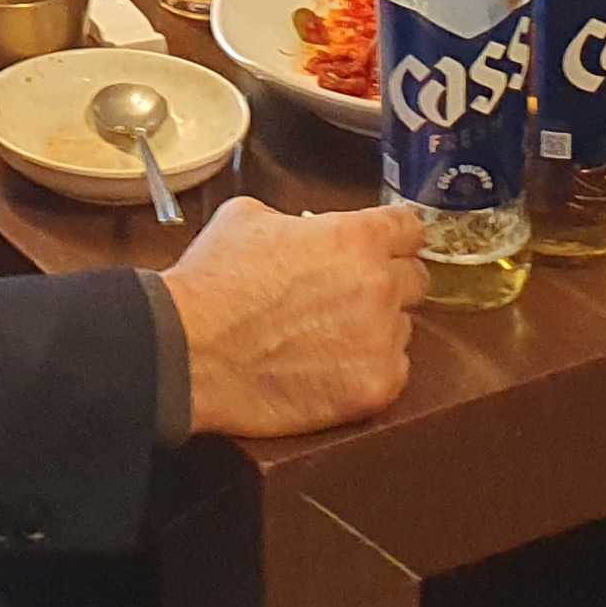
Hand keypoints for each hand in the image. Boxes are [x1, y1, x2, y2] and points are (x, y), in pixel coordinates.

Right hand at [161, 197, 424, 437]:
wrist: (189, 350)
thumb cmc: (212, 284)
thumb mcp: (247, 217)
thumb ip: (297, 220)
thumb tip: (308, 230)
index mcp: (353, 238)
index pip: (409, 228)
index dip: (396, 236)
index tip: (390, 245)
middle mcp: (378, 285)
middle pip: (416, 279)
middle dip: (389, 282)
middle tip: (352, 294)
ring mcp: (380, 340)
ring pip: (403, 328)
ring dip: (377, 329)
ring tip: (330, 337)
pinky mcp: (374, 389)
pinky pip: (393, 372)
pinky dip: (368, 370)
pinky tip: (331, 368)